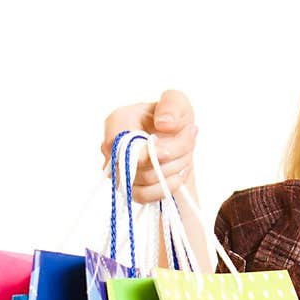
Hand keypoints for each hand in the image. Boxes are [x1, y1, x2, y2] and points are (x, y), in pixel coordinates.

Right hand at [101, 89, 197, 203]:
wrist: (175, 144)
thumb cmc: (172, 120)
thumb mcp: (178, 102)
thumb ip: (172, 104)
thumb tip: (163, 124)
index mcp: (117, 122)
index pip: (124, 144)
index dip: (151, 151)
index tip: (172, 148)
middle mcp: (111, 148)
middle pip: (137, 164)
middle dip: (170, 158)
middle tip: (188, 144)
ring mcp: (116, 171)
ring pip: (144, 180)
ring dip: (173, 170)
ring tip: (185, 157)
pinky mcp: (127, 189)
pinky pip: (144, 196)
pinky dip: (166, 187)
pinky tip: (179, 175)